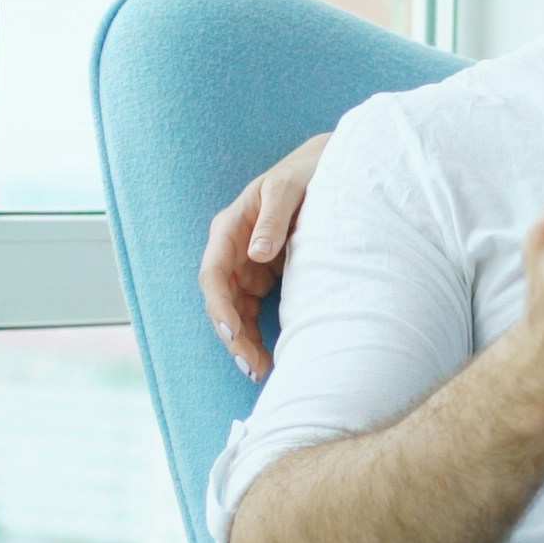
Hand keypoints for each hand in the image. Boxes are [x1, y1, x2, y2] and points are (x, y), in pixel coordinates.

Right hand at [203, 132, 331, 377]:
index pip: (214, 275)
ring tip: (260, 372)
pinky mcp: (263, 277)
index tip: (232, 333)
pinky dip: (256, 335)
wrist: (329, 170)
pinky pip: (252, 312)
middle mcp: (233, 250)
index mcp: (230, 228)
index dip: (219, 307)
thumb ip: (273, 218)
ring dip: (243, 342)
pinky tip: (268, 358)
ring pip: (235, 312)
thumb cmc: (306, 173)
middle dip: (233, 336)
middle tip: (253, 367)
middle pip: (222, 301)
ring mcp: (246, 266)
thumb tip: (255, 253)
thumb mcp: (289, 187)